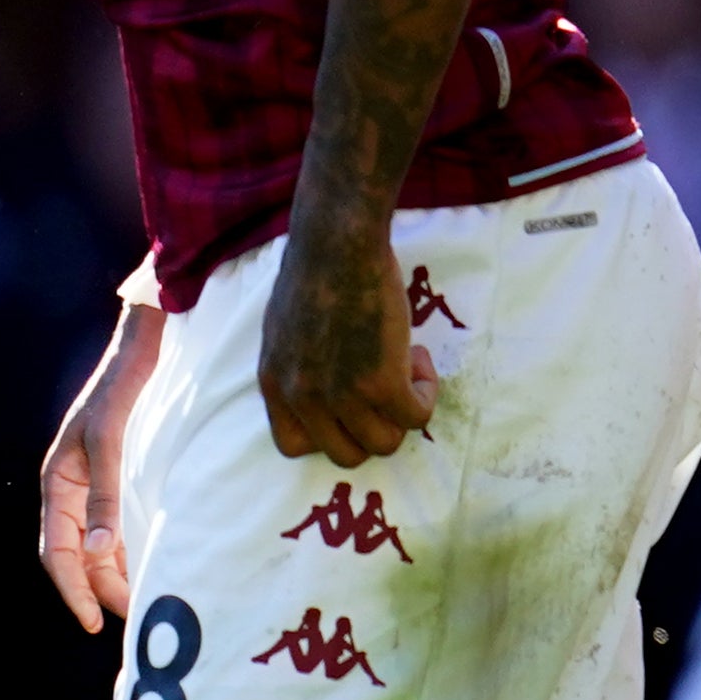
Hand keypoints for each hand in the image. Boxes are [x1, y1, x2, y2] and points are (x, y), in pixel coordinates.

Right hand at [38, 293, 168, 629]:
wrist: (144, 345)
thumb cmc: (122, 390)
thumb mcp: (110, 443)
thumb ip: (105, 497)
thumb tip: (97, 553)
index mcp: (58, 482)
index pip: (57, 552)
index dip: (74, 589)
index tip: (93, 622)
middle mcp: (72, 487)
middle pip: (79, 552)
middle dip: (100, 586)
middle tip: (132, 617)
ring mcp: (95, 481)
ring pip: (98, 541)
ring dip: (115, 571)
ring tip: (142, 599)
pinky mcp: (120, 473)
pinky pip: (116, 522)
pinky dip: (128, 546)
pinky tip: (150, 560)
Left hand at [260, 215, 439, 469]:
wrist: (338, 245)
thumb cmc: (315, 270)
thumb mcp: (284, 330)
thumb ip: (299, 365)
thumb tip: (327, 380)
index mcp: (275, 384)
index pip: (293, 446)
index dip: (328, 433)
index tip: (348, 404)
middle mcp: (304, 398)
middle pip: (345, 454)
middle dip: (372, 427)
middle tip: (386, 387)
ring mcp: (342, 395)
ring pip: (384, 443)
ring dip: (403, 411)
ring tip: (407, 367)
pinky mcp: (381, 383)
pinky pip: (415, 416)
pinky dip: (426, 392)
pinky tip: (419, 357)